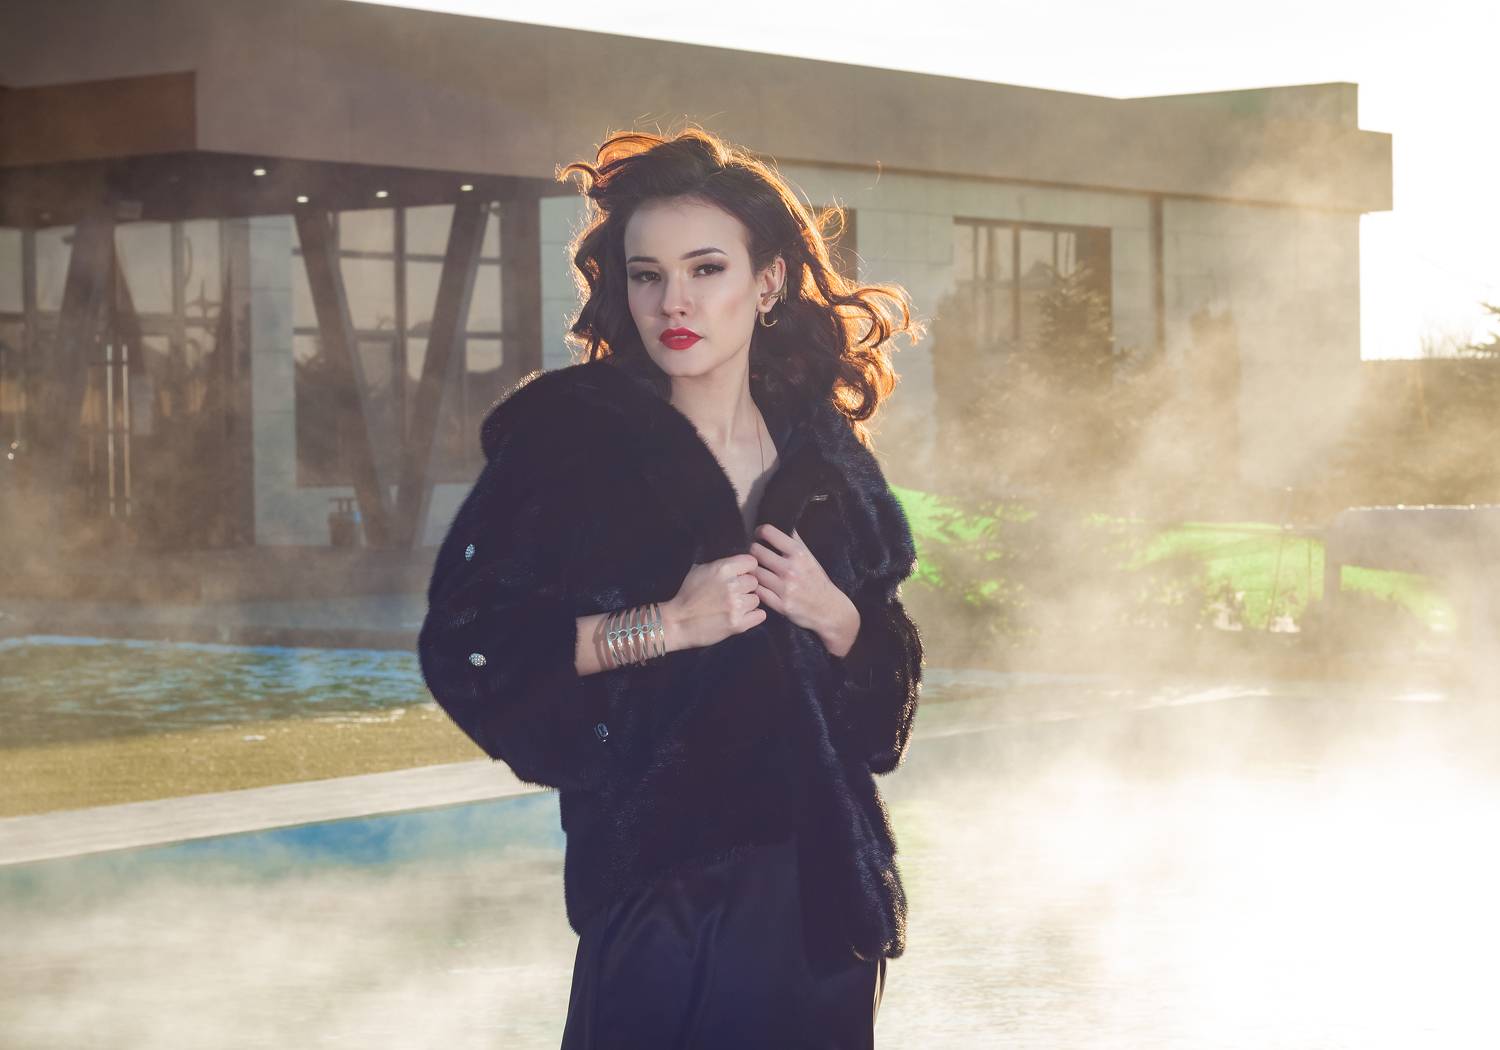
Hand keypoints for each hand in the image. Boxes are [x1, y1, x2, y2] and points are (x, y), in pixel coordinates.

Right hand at [663, 553, 764, 650]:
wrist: (677, 623)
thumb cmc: (687, 596)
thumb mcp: (699, 570)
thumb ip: (720, 565)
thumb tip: (738, 564)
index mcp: (723, 569)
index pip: (752, 562)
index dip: (747, 569)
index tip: (741, 575)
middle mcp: (732, 586)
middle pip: (755, 582)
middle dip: (746, 587)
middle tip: (734, 593)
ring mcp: (736, 606)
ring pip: (757, 599)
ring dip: (748, 603)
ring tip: (734, 606)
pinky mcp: (738, 624)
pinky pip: (760, 615)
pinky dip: (753, 616)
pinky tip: (742, 616)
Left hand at [749, 524, 860, 657]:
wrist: (829, 609)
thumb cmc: (817, 581)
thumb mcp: (810, 557)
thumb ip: (794, 541)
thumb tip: (782, 522)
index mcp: (799, 553)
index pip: (768, 532)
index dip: (760, 532)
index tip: (759, 535)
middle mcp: (790, 569)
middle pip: (755, 551)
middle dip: (754, 551)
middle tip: (755, 554)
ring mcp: (784, 588)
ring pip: (754, 572)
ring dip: (753, 570)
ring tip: (757, 569)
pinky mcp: (780, 605)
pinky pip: (758, 591)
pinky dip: (757, 587)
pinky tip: (760, 585)